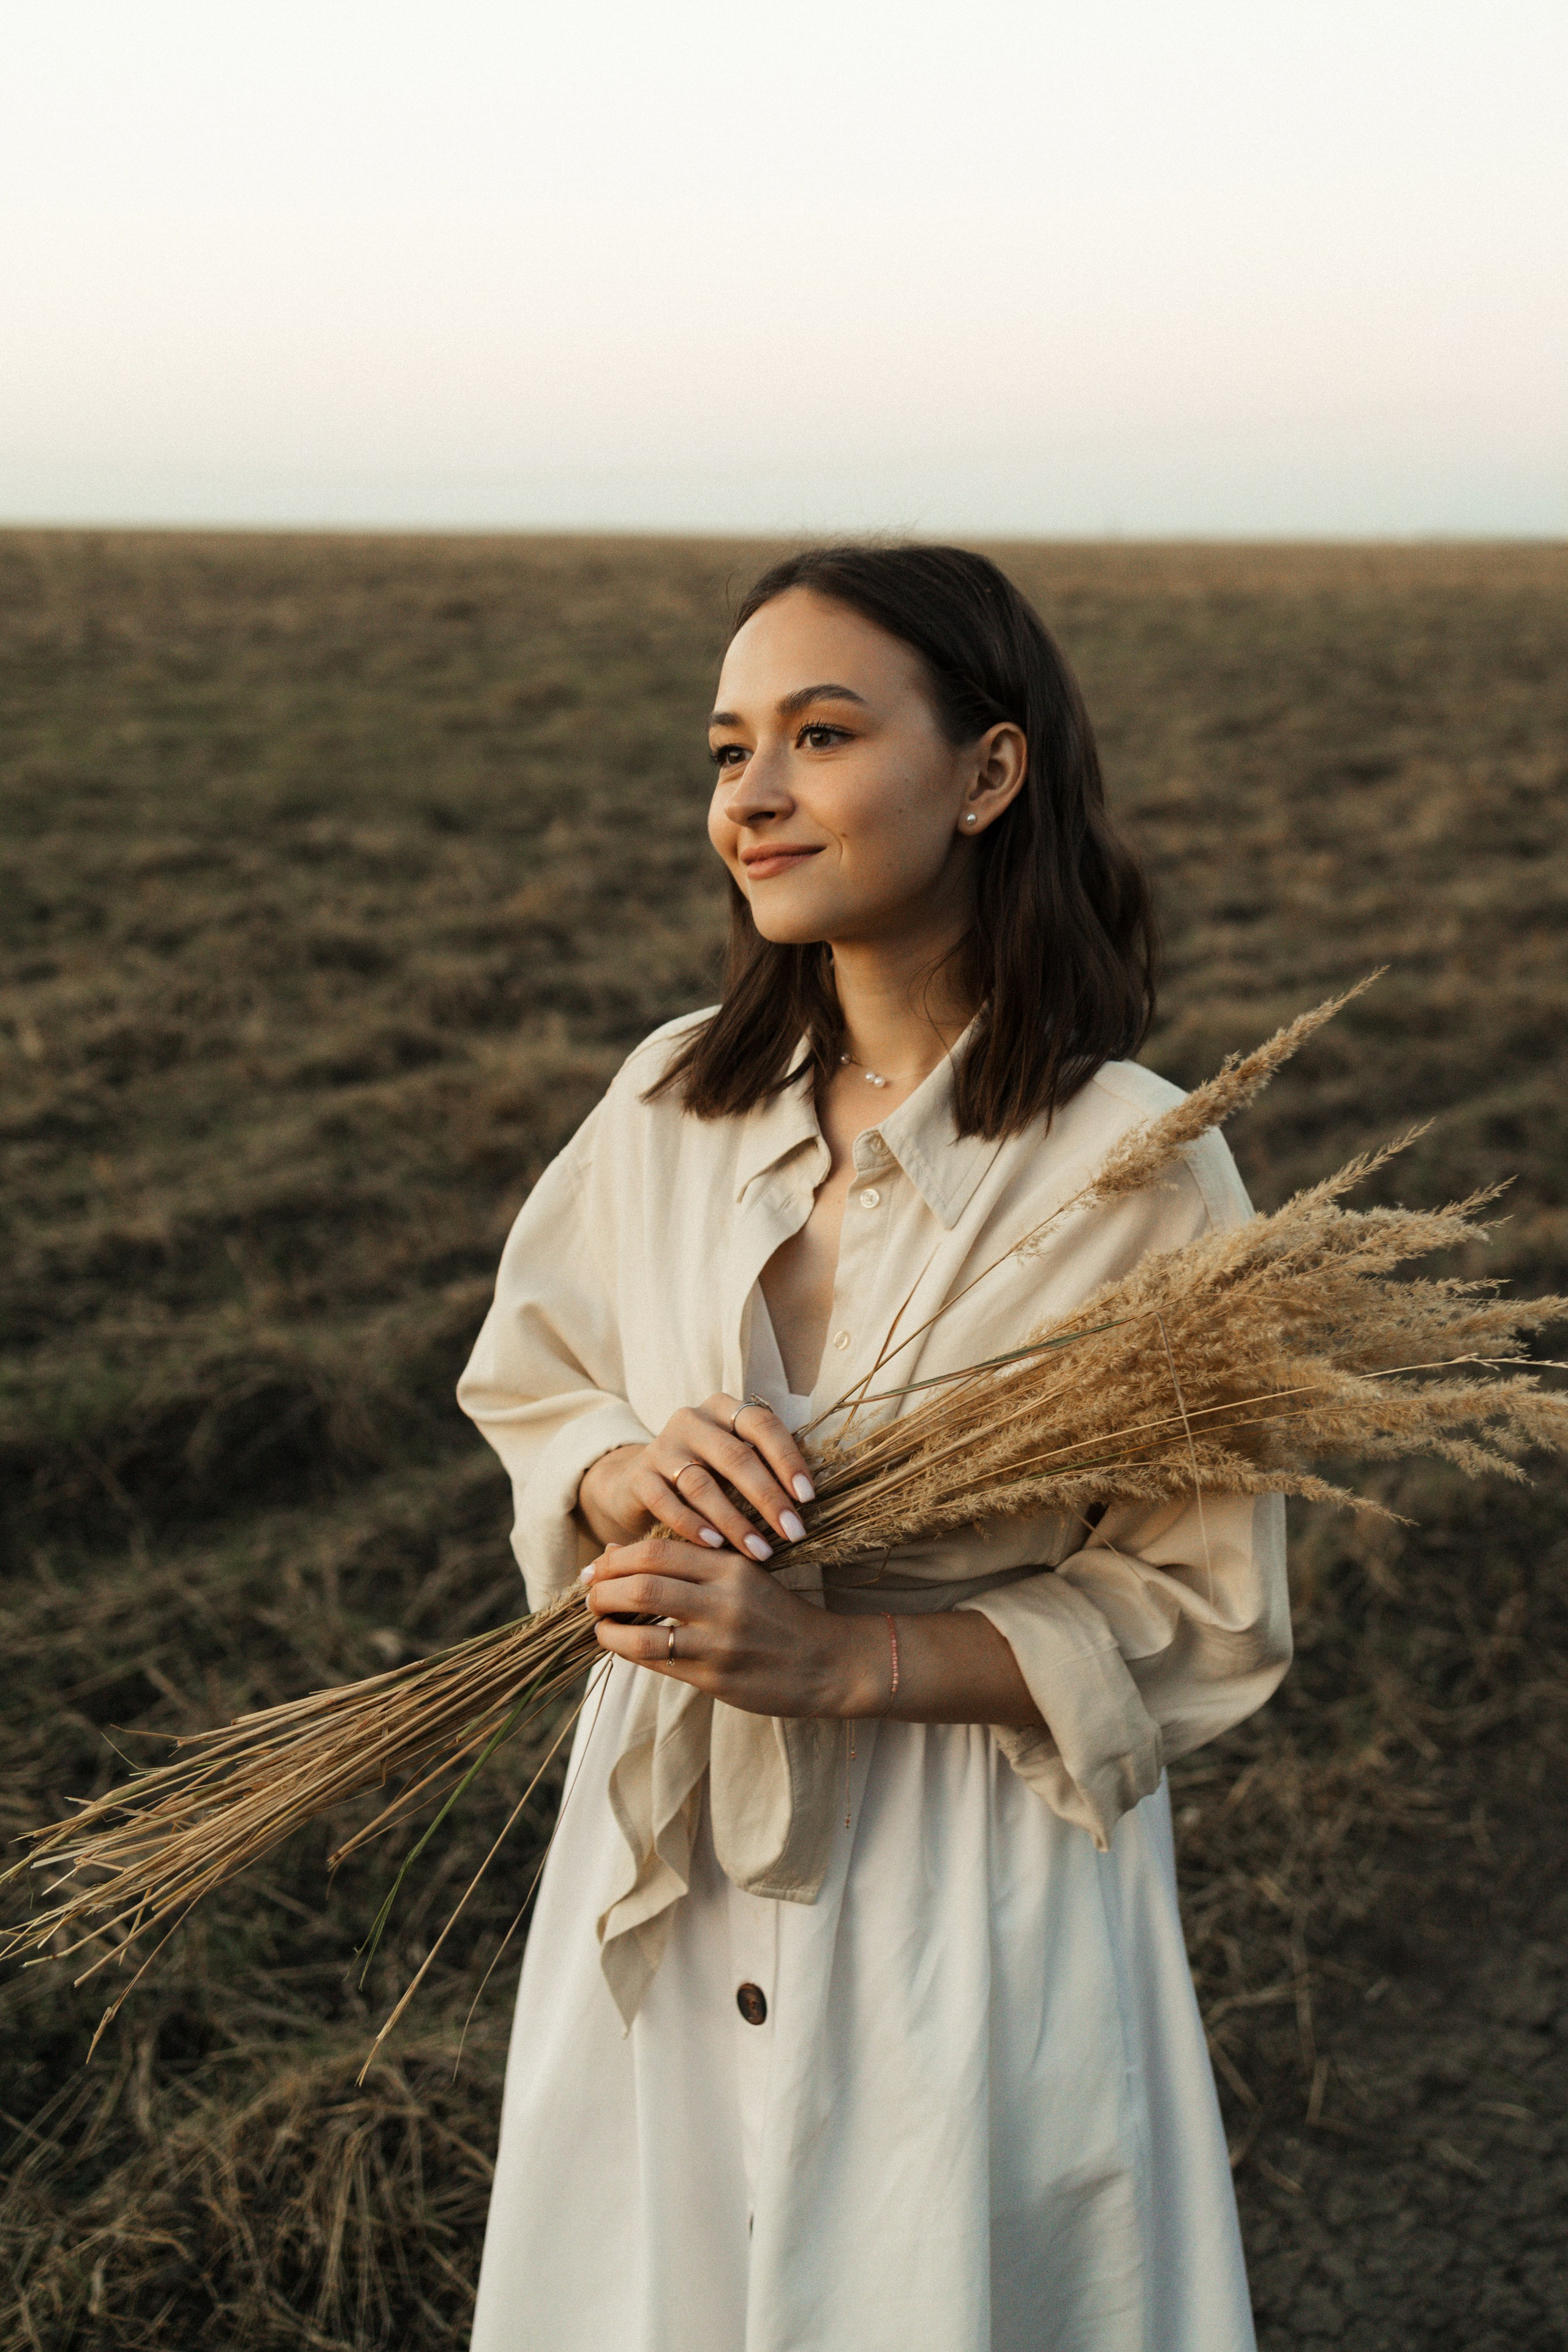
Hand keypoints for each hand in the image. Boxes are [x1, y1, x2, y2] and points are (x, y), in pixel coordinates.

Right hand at [576, 1394, 815, 1558]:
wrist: (639, 1483)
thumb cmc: (706, 1474)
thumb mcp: (734, 1461)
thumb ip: (765, 1466)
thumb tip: (810, 1497)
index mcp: (724, 1408)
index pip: (762, 1424)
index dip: (787, 1459)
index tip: (808, 1497)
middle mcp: (691, 1420)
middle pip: (735, 1456)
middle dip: (768, 1497)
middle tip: (793, 1532)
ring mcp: (662, 1446)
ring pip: (702, 1484)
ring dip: (735, 1521)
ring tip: (761, 1551)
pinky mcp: (639, 1476)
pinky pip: (666, 1502)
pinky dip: (693, 1525)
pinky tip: (715, 1545)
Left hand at [582, 1536, 882, 1718]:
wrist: (830, 1663)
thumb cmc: (779, 1616)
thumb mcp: (742, 1575)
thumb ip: (687, 1563)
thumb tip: (616, 1553)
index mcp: (731, 1565)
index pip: (657, 1552)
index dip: (615, 1559)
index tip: (595, 1566)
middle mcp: (724, 1599)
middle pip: (642, 1585)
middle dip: (602, 1589)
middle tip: (588, 1593)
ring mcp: (720, 1641)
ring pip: (642, 1630)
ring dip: (606, 1625)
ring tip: (597, 1622)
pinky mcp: (716, 1678)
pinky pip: (658, 1663)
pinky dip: (628, 1652)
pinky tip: (619, 1646)